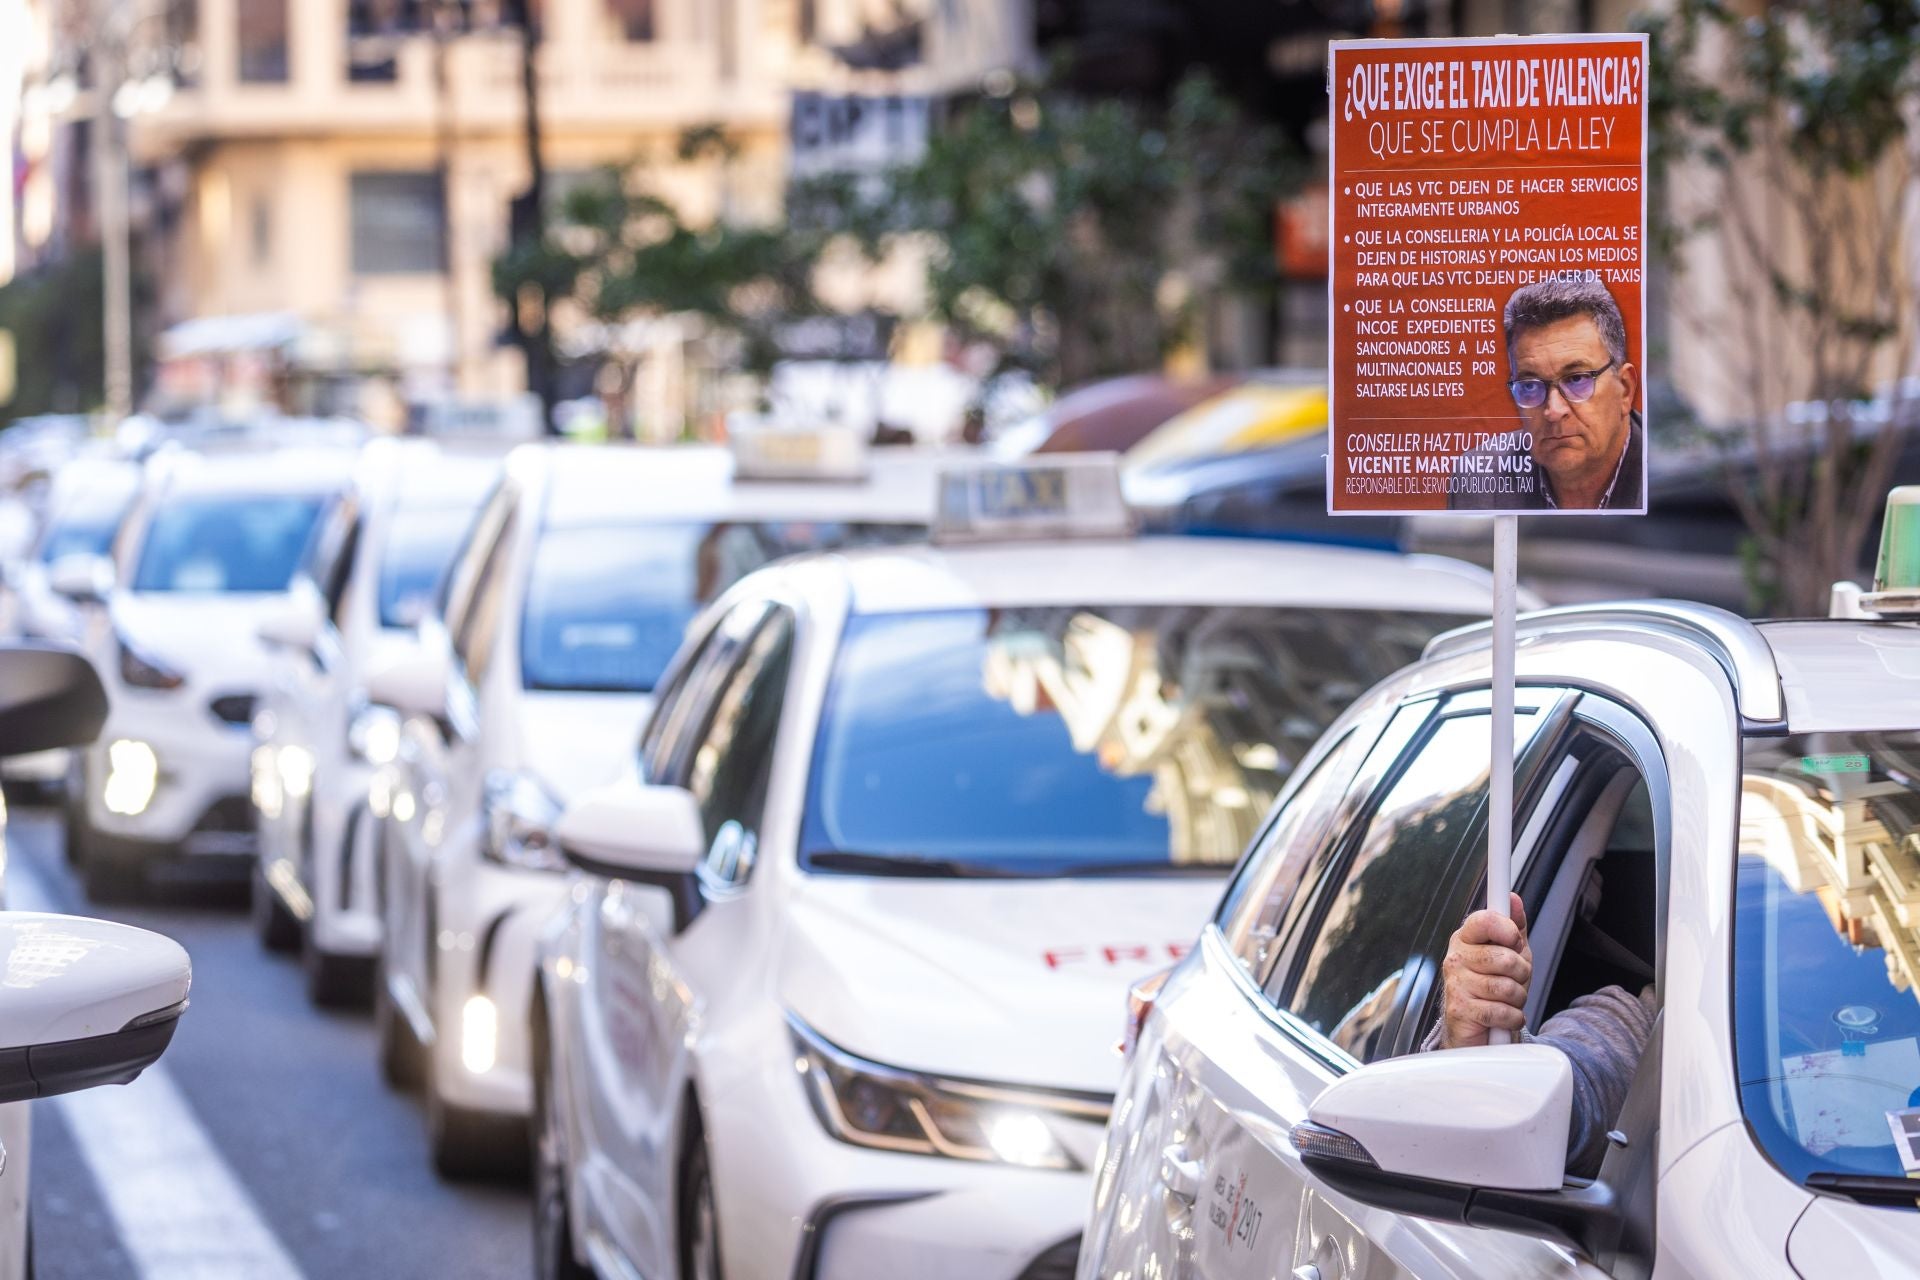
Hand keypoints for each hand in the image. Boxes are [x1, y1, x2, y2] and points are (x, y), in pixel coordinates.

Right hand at [1439, 893, 1532, 1048]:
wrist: (1479, 1029)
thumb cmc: (1493, 988)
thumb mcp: (1509, 953)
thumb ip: (1513, 926)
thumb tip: (1513, 899)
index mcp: (1466, 938)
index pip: (1485, 920)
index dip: (1508, 930)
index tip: (1515, 941)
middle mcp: (1456, 958)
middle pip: (1505, 958)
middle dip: (1521, 973)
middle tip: (1514, 979)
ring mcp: (1455, 983)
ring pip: (1506, 987)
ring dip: (1518, 999)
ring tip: (1508, 1000)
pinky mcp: (1459, 1010)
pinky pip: (1501, 1011)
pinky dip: (1512, 1017)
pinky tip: (1504, 1016)